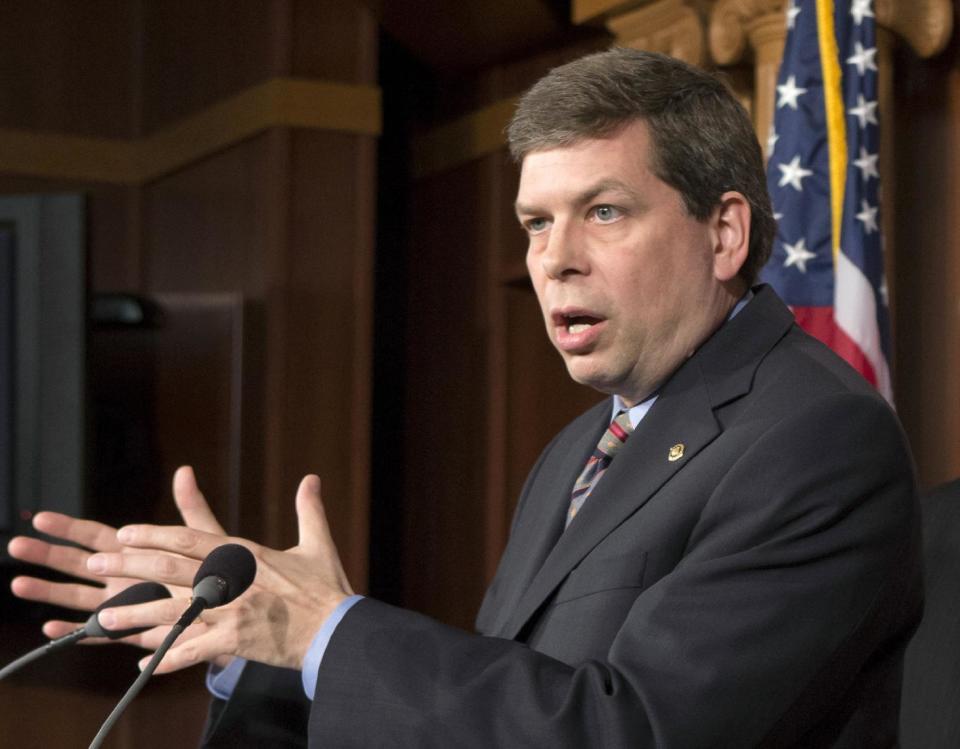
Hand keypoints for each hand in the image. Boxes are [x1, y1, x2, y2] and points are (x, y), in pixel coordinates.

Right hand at [6, 466, 225, 649]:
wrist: (228, 610)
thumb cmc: (212, 572)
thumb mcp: (201, 537)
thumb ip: (190, 506)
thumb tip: (185, 470)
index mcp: (132, 553)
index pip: (93, 537)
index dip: (67, 528)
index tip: (41, 518)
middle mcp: (120, 578)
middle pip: (75, 564)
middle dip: (46, 554)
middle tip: (16, 545)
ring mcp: (121, 604)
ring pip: (77, 597)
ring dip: (48, 591)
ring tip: (19, 583)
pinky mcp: (130, 630)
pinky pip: (97, 633)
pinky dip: (74, 630)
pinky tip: (51, 627)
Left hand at [91, 473, 351, 673]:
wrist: (338, 629)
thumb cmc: (327, 588)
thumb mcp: (318, 544)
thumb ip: (308, 510)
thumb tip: (311, 478)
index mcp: (246, 554)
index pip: (190, 538)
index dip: (155, 534)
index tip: (126, 532)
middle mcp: (233, 579)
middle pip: (171, 568)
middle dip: (129, 565)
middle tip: (96, 562)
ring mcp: (232, 611)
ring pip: (173, 610)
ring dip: (136, 613)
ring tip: (105, 616)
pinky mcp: (235, 641)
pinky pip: (193, 650)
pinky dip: (167, 658)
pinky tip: (143, 663)